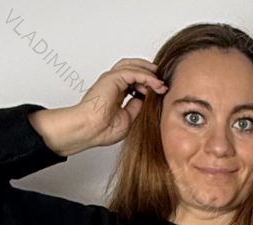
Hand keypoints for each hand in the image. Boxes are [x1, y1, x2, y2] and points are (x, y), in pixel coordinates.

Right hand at [30, 58, 167, 155]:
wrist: (90, 130)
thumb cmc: (102, 129)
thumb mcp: (128, 118)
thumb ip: (136, 106)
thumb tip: (147, 98)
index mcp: (114, 92)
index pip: (133, 81)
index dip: (147, 83)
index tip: (160, 91)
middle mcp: (112, 83)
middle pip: (133, 68)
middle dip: (149, 73)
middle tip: (161, 82)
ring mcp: (112, 79)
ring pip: (134, 66)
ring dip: (149, 71)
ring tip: (160, 79)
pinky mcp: (113, 78)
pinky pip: (134, 72)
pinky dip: (147, 76)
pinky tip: (156, 83)